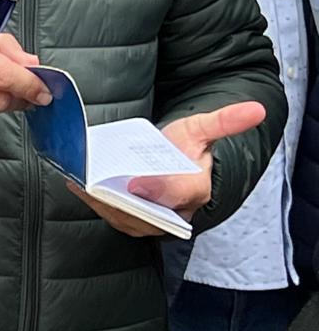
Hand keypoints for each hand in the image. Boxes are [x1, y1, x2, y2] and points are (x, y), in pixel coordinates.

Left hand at [71, 101, 266, 237]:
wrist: (178, 165)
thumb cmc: (190, 149)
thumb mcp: (205, 131)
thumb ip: (225, 122)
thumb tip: (254, 110)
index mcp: (196, 190)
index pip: (179, 194)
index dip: (159, 191)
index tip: (136, 183)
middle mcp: (174, 211)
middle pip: (146, 212)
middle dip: (120, 200)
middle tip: (94, 183)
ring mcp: (152, 219)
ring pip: (124, 217)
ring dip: (101, 202)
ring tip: (80, 181)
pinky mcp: (132, 219)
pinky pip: (111, 215)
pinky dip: (93, 201)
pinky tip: (76, 184)